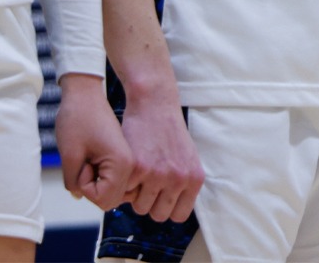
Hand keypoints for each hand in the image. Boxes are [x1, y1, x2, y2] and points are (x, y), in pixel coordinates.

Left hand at [53, 74, 136, 212]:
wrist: (85, 94)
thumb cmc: (76, 119)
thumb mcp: (69, 155)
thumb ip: (74, 183)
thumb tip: (80, 196)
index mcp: (122, 164)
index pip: (103, 200)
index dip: (86, 188)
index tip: (82, 164)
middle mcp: (132, 165)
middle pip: (111, 199)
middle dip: (92, 188)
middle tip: (85, 162)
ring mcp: (129, 161)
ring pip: (112, 191)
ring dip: (96, 182)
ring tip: (89, 159)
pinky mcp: (123, 157)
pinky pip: (112, 180)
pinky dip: (99, 175)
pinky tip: (92, 157)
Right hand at [109, 83, 203, 221]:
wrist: (155, 103)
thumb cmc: (169, 130)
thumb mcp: (189, 157)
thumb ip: (184, 183)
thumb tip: (173, 210)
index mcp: (194, 179)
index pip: (178, 216)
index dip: (165, 207)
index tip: (158, 196)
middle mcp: (179, 179)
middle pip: (158, 215)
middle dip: (148, 202)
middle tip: (143, 184)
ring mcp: (158, 175)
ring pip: (140, 206)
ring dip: (135, 194)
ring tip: (135, 174)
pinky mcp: (138, 168)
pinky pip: (126, 191)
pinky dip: (124, 182)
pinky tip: (128, 166)